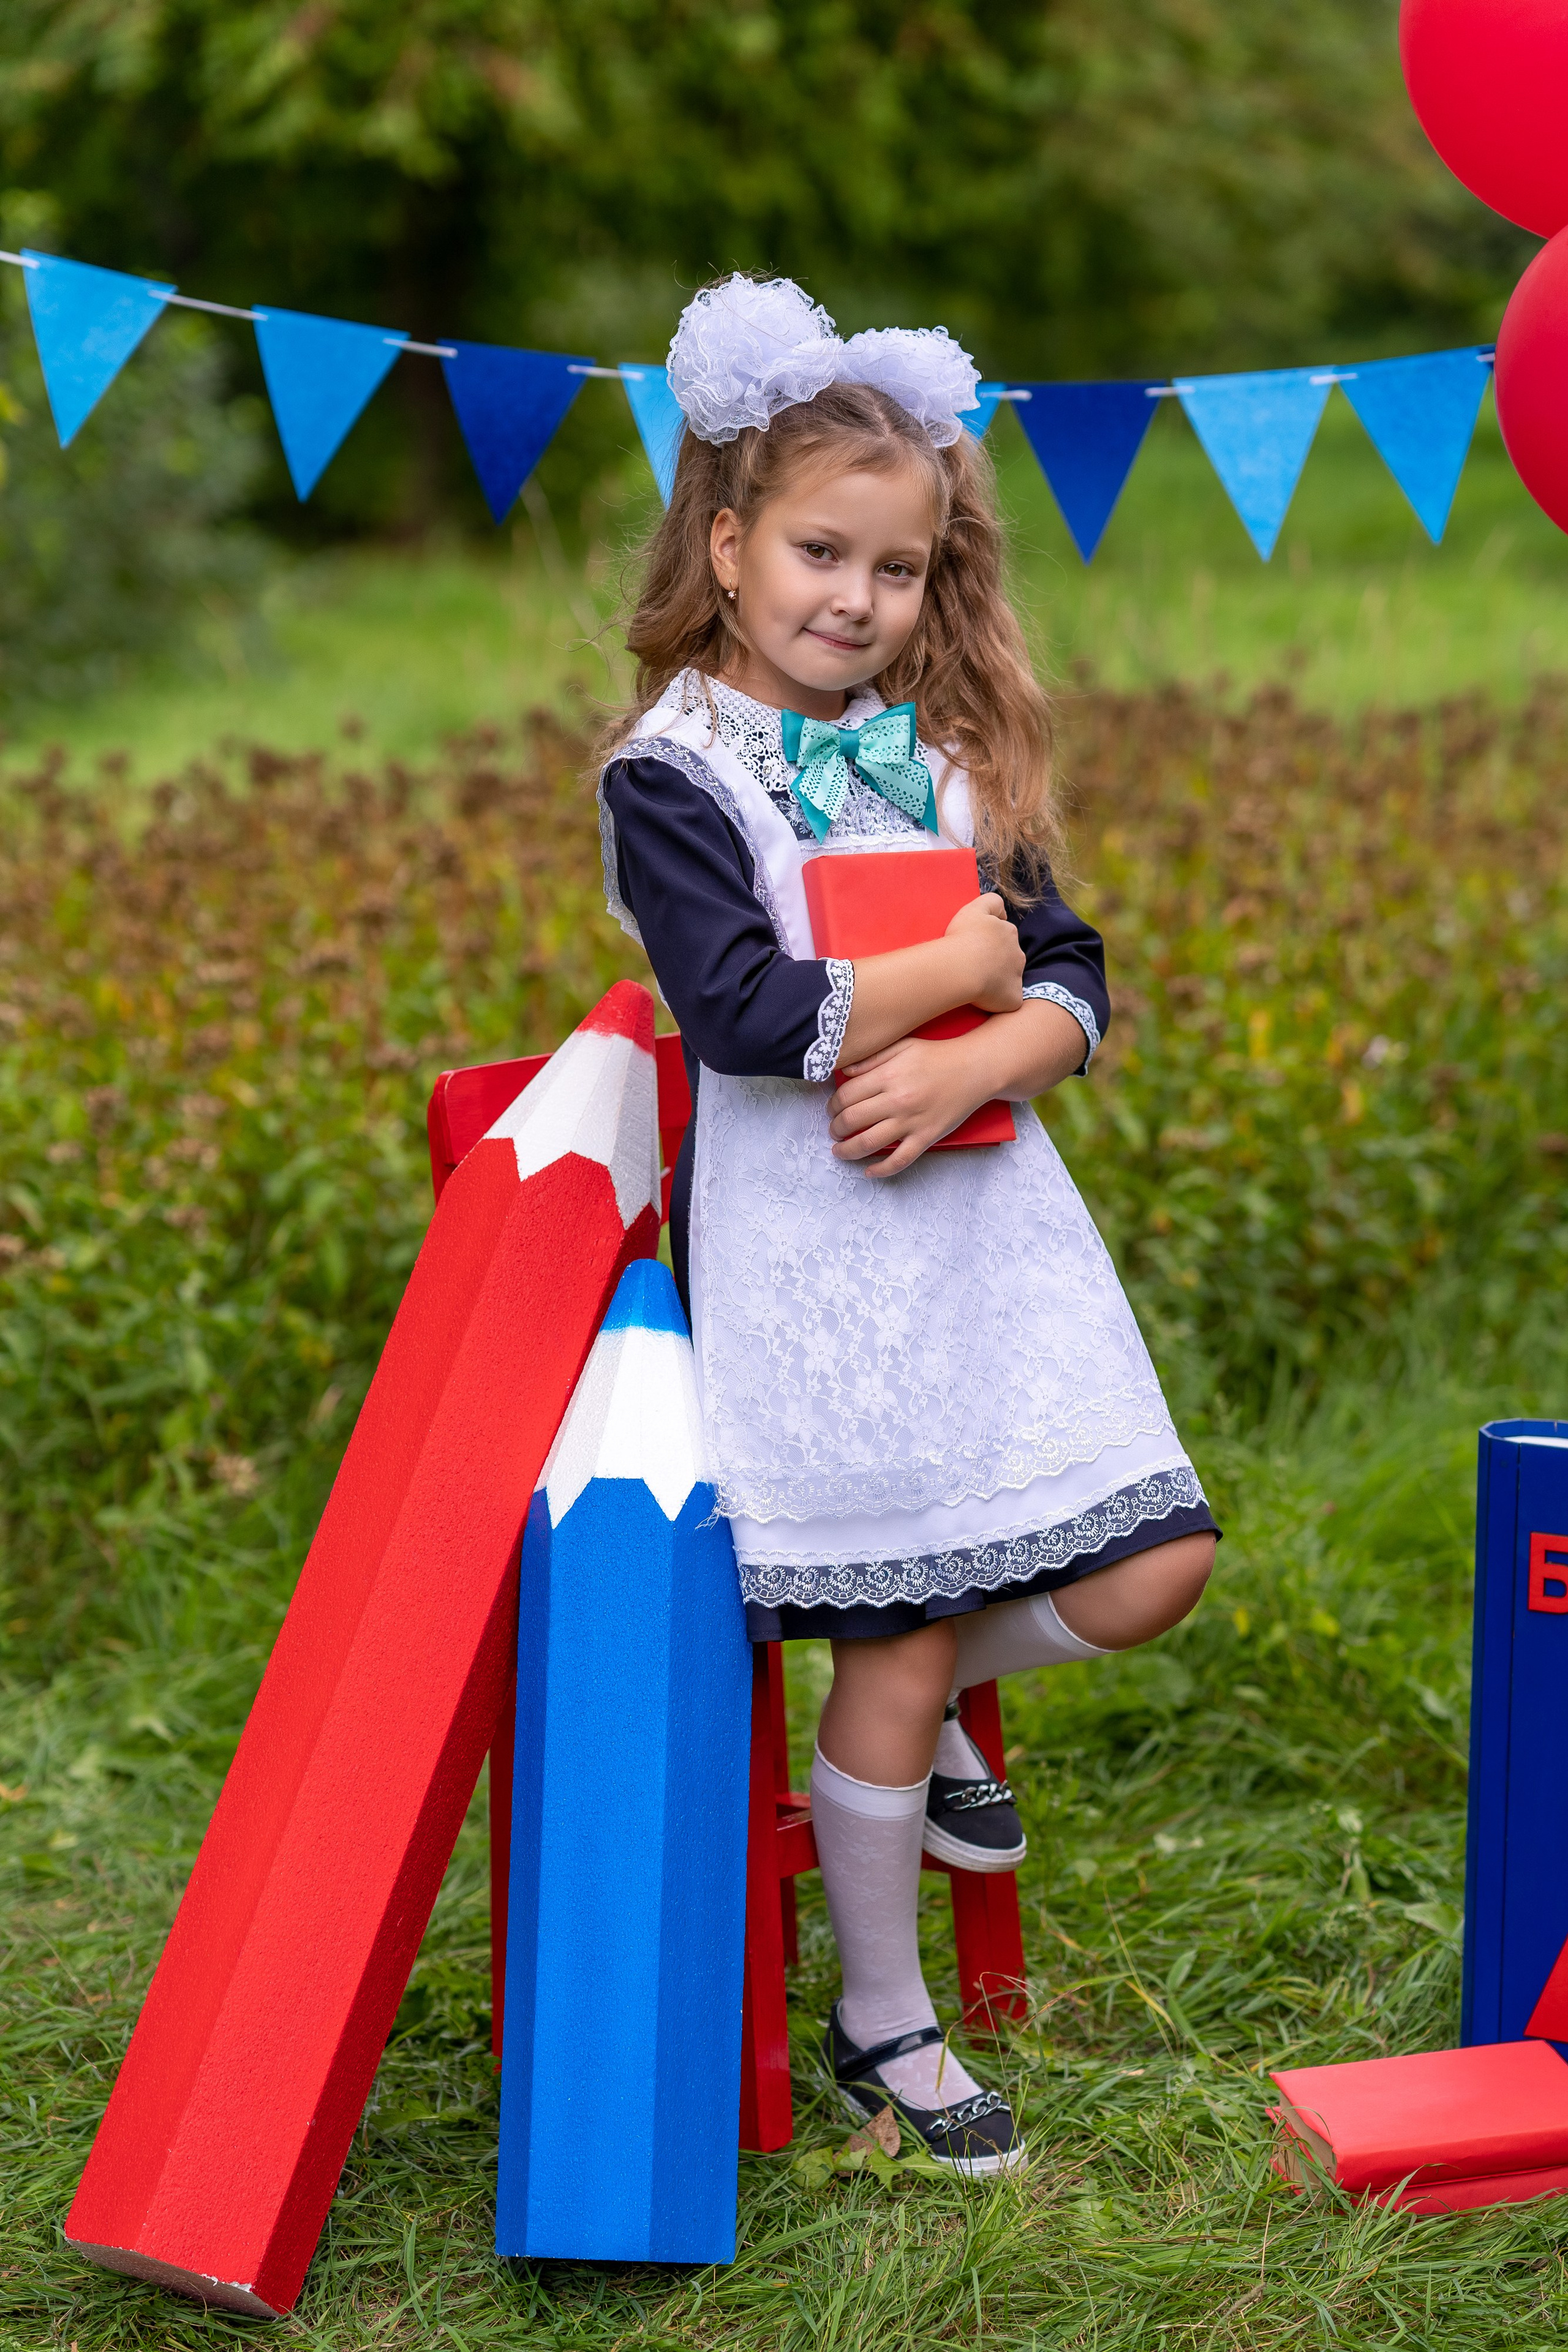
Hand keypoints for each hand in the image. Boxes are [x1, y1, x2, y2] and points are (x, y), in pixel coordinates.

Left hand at [828, 1033, 997, 1177]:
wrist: (976, 1068)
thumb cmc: (938, 1055)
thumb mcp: (902, 1046)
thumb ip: (872, 1058)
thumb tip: (844, 1073)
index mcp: (888, 1076)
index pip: (846, 1096)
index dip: (833, 1106)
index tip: (832, 1110)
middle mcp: (896, 1101)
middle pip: (852, 1121)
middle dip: (836, 1128)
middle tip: (834, 1130)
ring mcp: (912, 1121)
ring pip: (868, 1143)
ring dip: (848, 1150)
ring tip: (840, 1151)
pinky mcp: (927, 1137)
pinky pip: (900, 1160)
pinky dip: (881, 1170)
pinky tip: (869, 1171)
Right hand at [944, 893, 1024, 1013]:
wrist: (961, 968)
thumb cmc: (963, 938)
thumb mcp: (975, 908)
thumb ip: (992, 902)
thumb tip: (1003, 913)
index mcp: (1009, 933)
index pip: (1004, 935)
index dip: (991, 941)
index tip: (977, 947)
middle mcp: (1017, 954)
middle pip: (1009, 958)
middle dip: (997, 962)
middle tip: (974, 967)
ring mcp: (1016, 977)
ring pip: (1010, 979)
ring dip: (998, 981)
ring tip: (976, 984)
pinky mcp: (1013, 998)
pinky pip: (1008, 1001)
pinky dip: (999, 1001)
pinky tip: (983, 999)